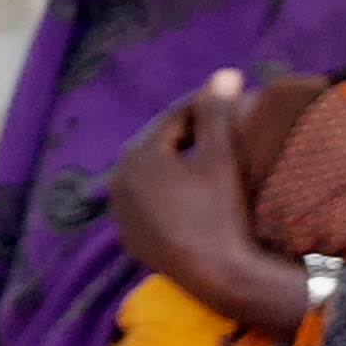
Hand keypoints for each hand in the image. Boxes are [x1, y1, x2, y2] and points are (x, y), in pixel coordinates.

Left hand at [108, 71, 307, 332]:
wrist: (218, 274)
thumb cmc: (220, 210)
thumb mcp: (221, 157)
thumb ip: (217, 112)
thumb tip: (224, 72)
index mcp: (136, 155)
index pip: (172, 119)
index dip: (202, 107)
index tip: (227, 99)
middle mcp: (117, 180)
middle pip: (157, 146)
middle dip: (186, 133)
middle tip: (218, 126)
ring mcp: (120, 212)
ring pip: (150, 175)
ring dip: (174, 162)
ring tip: (206, 157)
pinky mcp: (130, 237)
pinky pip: (148, 203)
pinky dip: (166, 192)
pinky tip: (189, 191)